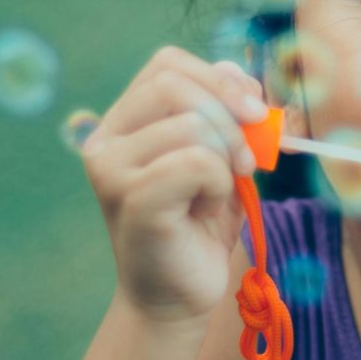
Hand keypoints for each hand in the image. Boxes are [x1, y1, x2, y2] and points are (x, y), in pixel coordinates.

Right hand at [81, 45, 268, 324]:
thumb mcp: (224, 157)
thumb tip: (240, 73)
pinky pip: (196, 162)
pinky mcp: (131, 199)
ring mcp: (111, 169)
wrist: (180, 295)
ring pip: (192, 125)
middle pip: (175, 85)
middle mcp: (106, 140)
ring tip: (216, 194)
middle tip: (247, 160)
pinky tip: (207, 210)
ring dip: (225, 159)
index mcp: (124, 121)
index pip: (167, 64)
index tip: (255, 110)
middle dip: (229, 114)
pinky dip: (218, 184)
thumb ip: (230, 111)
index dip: (218, 78)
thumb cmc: (201, 224)